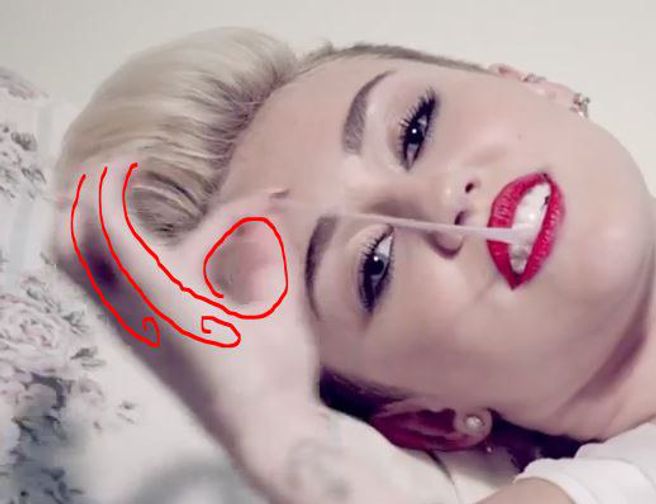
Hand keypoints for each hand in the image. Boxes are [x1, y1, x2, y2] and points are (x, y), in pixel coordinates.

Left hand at [51, 159, 414, 502]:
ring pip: (79, 274)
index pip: (106, 224)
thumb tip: (271, 199)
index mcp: (160, 293)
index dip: (112, 182)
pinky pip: (102, 290)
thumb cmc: (274, 369)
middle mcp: (130, 311)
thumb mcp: (278, 301)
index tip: (136, 160)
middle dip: (85, 204)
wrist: (264, 431)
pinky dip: (110, 258)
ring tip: (123, 207)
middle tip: (118, 179)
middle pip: (71, 247)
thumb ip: (267, 247)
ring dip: (88, 232)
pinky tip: (152, 252)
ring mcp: (129, 331)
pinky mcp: (139, 344)